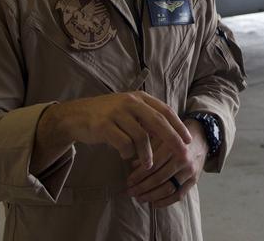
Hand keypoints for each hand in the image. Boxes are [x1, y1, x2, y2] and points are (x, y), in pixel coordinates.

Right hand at [36, 92, 190, 170]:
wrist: (76, 116)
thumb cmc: (107, 115)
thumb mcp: (129, 111)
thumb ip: (146, 119)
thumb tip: (170, 135)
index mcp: (139, 98)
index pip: (164, 111)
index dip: (178, 126)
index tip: (188, 140)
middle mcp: (129, 102)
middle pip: (158, 122)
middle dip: (173, 140)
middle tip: (182, 154)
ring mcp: (116, 113)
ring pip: (140, 136)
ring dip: (147, 154)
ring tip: (148, 165)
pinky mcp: (103, 126)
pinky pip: (123, 144)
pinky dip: (128, 153)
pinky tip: (126, 156)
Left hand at [125, 118, 208, 206]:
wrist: (202, 136)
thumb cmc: (177, 136)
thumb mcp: (162, 136)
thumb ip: (148, 149)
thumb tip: (133, 166)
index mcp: (174, 146)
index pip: (153, 165)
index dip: (139, 175)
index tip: (128, 180)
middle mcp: (183, 159)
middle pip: (159, 178)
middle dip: (142, 187)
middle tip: (130, 191)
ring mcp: (190, 171)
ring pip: (168, 188)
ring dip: (151, 196)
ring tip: (140, 198)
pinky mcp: (194, 180)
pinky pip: (179, 195)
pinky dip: (165, 202)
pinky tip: (154, 203)